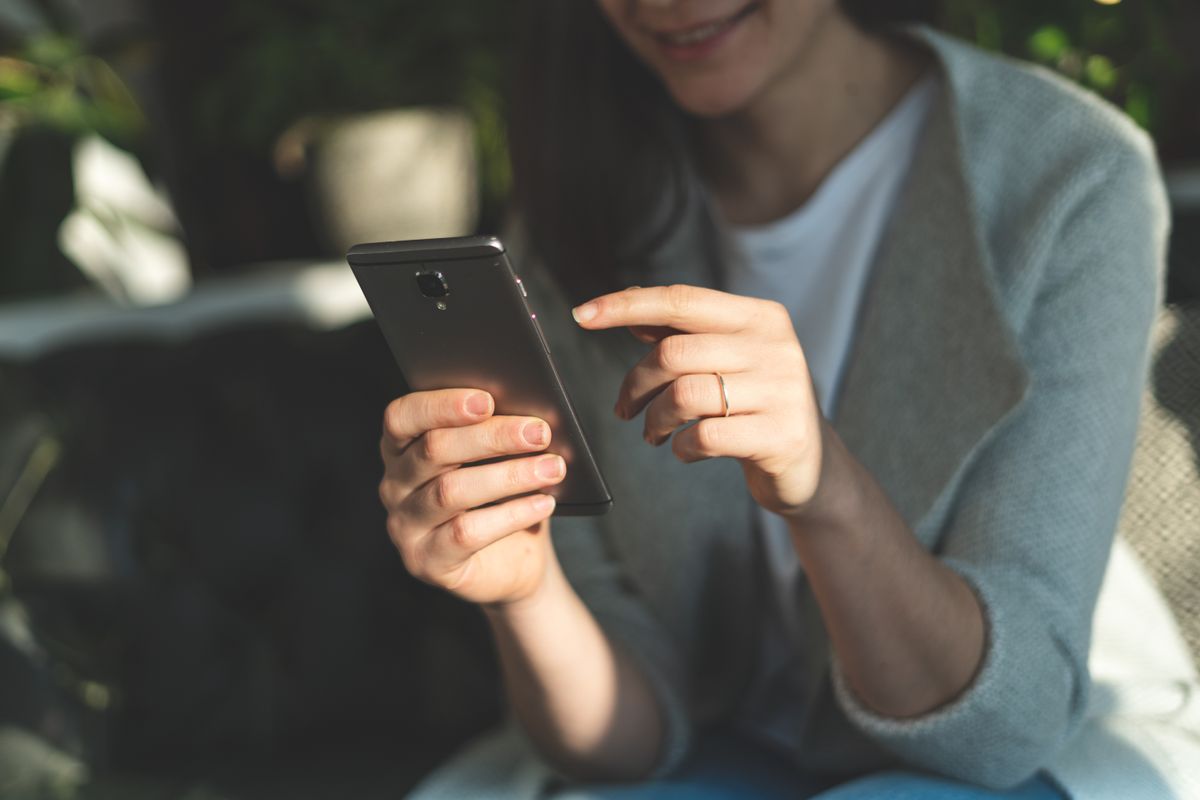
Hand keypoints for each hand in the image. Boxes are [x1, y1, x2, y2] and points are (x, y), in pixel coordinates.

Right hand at [377, 388, 565, 605]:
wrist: (511, 565)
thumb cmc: (501, 498)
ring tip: (552, 468)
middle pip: (433, 450)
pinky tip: (544, 504)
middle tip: (539, 432)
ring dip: (509, 475)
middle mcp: (395, 485)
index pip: (402, 417)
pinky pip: (467, 533)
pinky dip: (511, 515)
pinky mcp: (426, 561)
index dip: (440, 405)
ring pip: (451, 491)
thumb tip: (527, 414)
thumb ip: (496, 433)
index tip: (487, 400)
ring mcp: (405, 526)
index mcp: (402, 448)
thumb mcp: (496, 459)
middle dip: (492, 437)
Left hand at [573, 284, 836, 520]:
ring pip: (684, 394)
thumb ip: (686, 334)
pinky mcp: (780, 436)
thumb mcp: (728, 361)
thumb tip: (631, 313)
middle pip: (674, 352)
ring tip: (654, 433)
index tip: (580, 315)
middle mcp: (776, 347)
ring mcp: (783, 391)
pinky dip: (681, 447)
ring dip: (655, 419)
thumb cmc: (755, 405)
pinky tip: (684, 450)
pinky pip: (705, 436)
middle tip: (626, 408)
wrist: (811, 465)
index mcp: (761, 317)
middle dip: (636, 383)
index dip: (626, 305)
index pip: (681, 300)